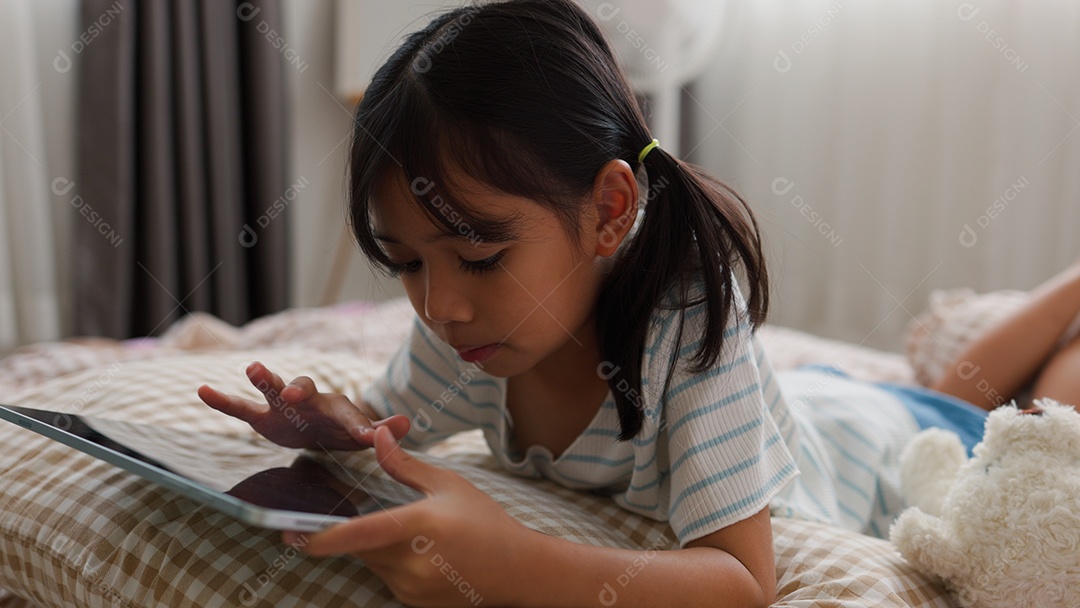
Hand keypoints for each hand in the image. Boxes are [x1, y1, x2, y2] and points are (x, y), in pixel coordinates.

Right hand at [197, 361, 409, 449]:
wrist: (317, 430)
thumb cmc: (341, 430)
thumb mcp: (362, 433)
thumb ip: (381, 429)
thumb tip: (407, 422)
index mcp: (336, 409)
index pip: (348, 414)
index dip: (359, 425)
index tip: (367, 435)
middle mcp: (309, 401)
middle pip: (304, 388)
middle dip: (298, 389)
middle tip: (291, 392)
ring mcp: (283, 407)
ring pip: (272, 390)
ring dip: (264, 380)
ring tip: (251, 368)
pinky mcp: (263, 419)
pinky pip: (240, 409)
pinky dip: (222, 401)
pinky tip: (202, 391)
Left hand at [285, 426, 535, 606]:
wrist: (519, 570)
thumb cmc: (486, 521)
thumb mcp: (449, 485)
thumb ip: (406, 465)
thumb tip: (377, 437)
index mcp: (420, 526)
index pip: (362, 533)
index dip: (324, 537)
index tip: (292, 535)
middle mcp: (413, 562)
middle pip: (362, 546)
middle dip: (359, 530)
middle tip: (373, 514)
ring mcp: (412, 587)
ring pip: (373, 563)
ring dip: (379, 547)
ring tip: (418, 535)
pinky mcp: (413, 602)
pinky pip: (387, 578)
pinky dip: (394, 563)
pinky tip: (425, 554)